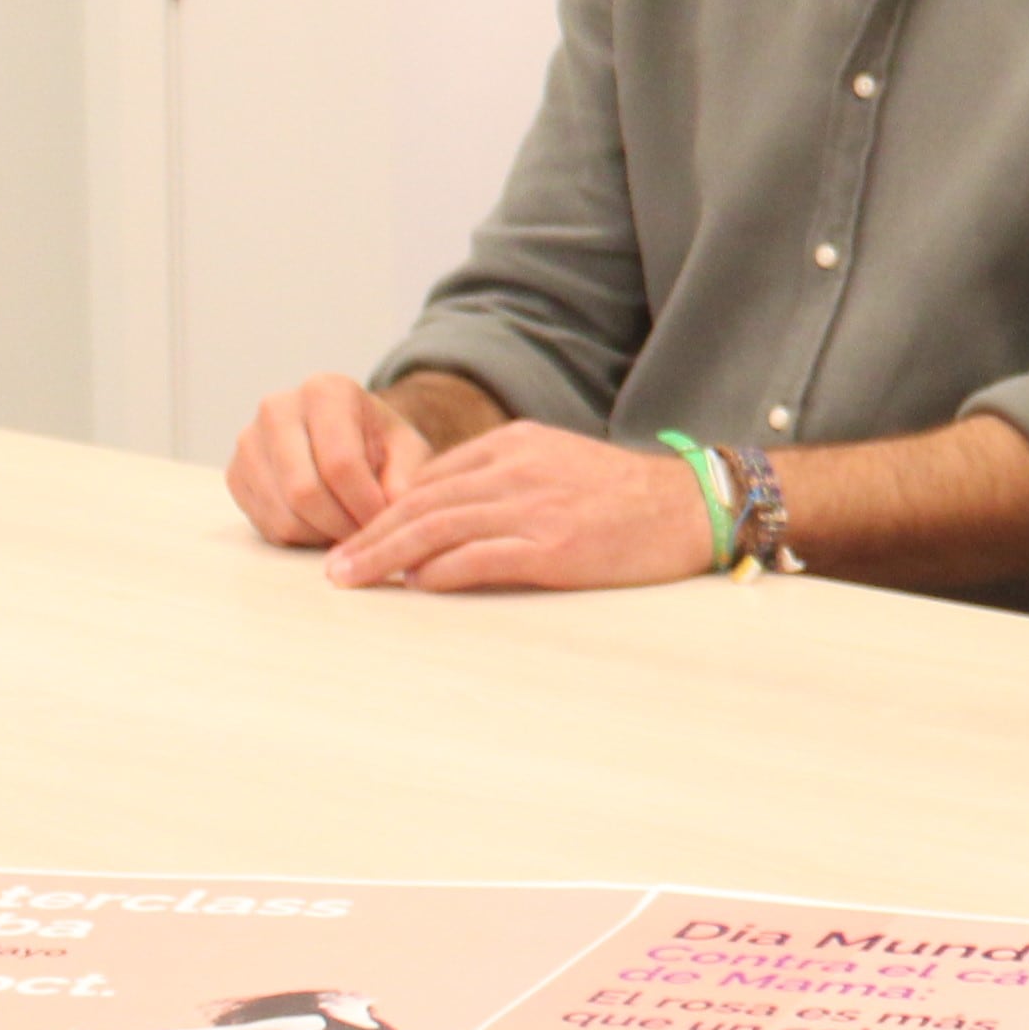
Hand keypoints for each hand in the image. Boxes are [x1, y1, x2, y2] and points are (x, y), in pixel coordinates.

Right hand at [227, 375, 431, 547]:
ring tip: (350, 529)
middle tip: (367, 535)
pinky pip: (267, 524)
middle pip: (304, 491)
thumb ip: (407, 476)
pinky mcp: (235, 475)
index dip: (365, 503)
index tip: (384, 521)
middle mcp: (278, 409)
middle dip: (342, 524)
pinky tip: (325, 525)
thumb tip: (392, 509)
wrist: (346, 435)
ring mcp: (249, 442)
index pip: (340, 462)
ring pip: (284, 514)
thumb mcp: (407, 449)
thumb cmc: (380, 441)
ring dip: (323, 534)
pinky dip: (301, 537)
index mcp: (325, 391)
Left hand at [320, 425, 715, 592]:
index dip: (387, 509)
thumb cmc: (630, 497)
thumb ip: (507, 479)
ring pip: (437, 528)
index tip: (358, 535)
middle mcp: (519, 469)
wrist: (694, 507)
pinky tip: (415, 585)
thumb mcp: (561, 463)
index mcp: (517, 444)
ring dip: (386, 556)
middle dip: (370, 534)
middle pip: (423, 503)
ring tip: (353, 578)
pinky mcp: (552, 545)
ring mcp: (535, 507)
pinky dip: (438, 572)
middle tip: (334, 566)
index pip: (433, 476)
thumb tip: (448, 515)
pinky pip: (477, 558)